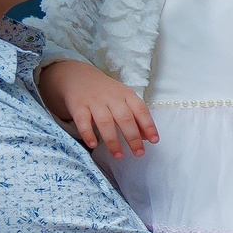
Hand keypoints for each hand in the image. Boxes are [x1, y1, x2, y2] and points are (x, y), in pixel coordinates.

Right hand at [39, 59, 157, 157]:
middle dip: (132, 137)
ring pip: (105, 121)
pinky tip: (93, 145)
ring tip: (119, 156)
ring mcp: (94, 101)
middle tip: (139, 153)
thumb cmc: (107, 93)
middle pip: (124, 118)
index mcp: (126, 95)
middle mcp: (111, 97)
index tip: (154, 141)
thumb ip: (136, 117)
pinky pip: (82, 121)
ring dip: (112, 140)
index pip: (140, 110)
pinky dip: (88, 133)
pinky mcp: (78, 106)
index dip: (148, 125)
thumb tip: (147, 138)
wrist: (78, 77)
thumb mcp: (124, 99)